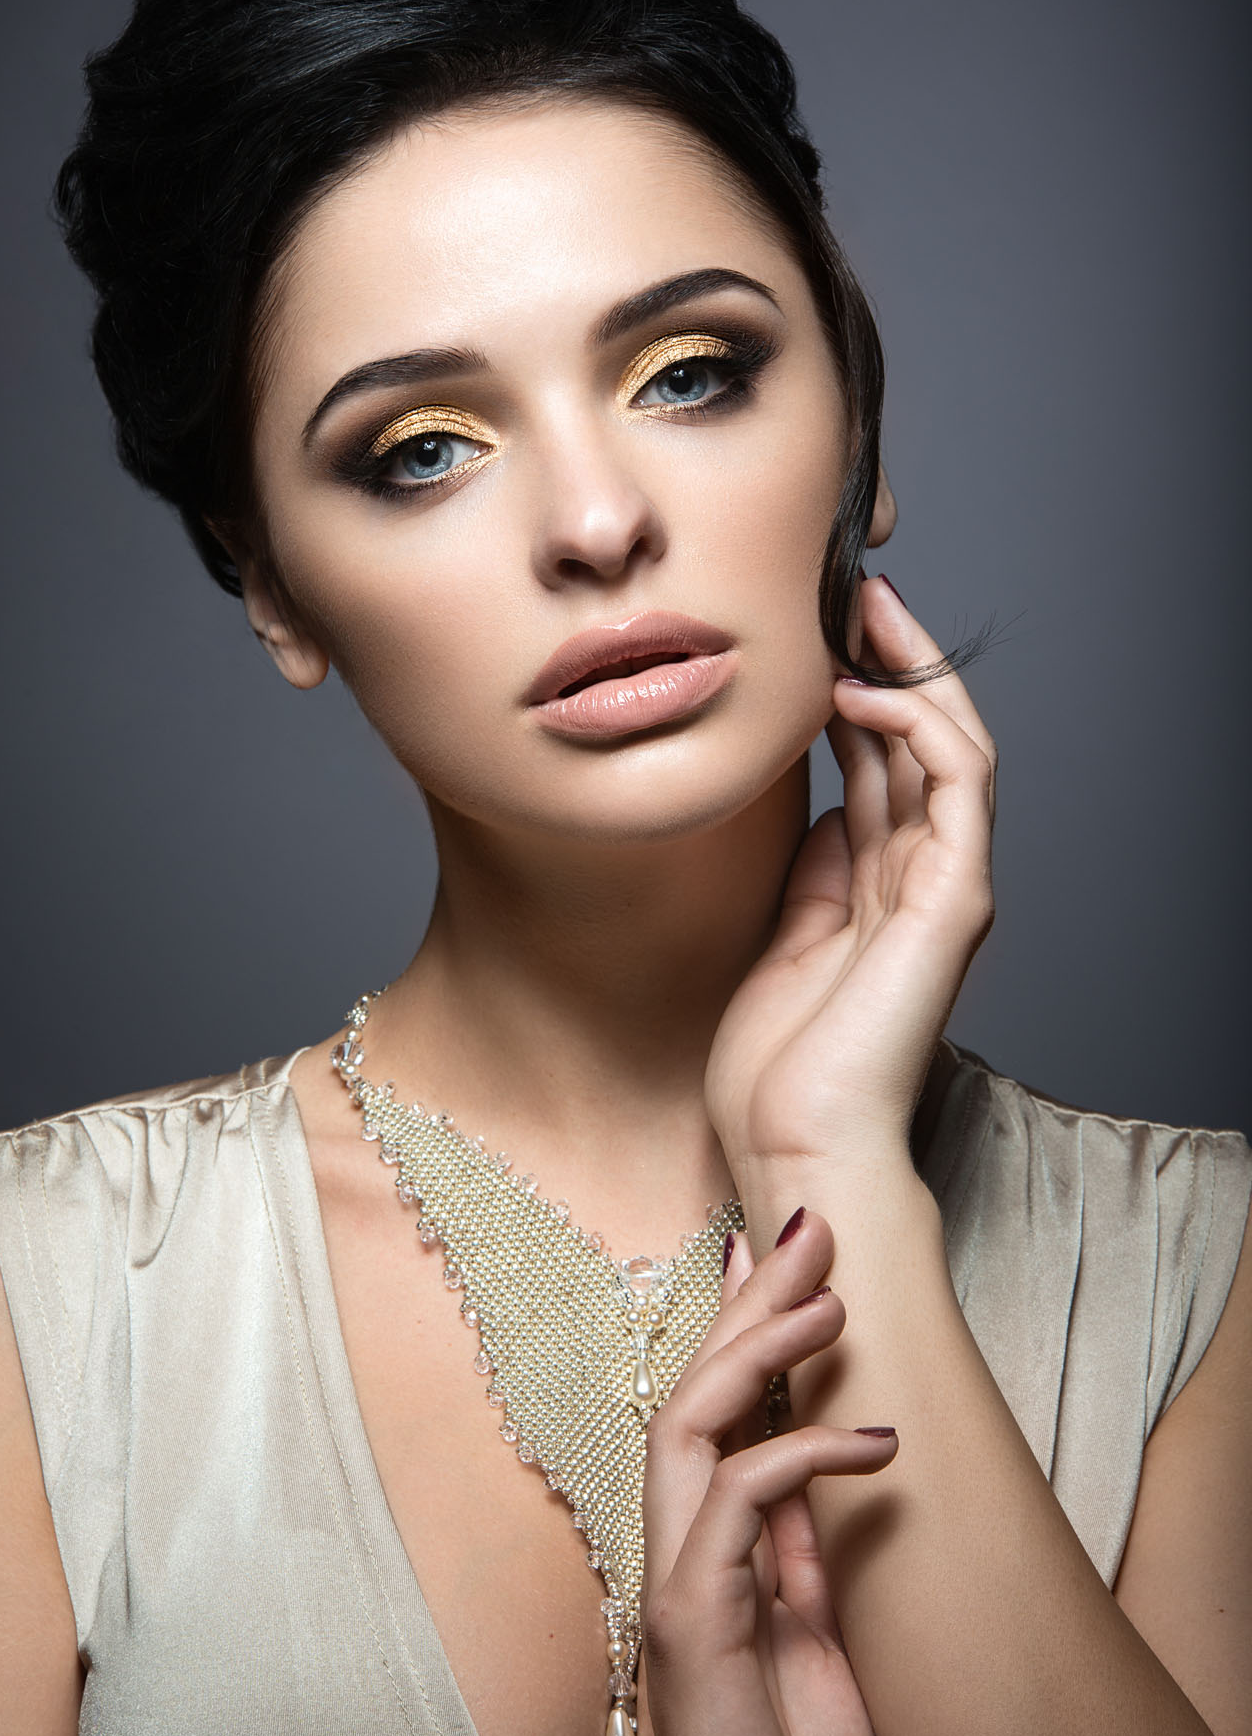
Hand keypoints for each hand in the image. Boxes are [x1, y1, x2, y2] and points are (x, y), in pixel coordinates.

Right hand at [635, 1213, 896, 1735]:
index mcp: (711, 1549)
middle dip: (749, 1305)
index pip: (714, 1409)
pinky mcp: (690, 1623)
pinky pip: (733, 1506)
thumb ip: (803, 1546)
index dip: (737, 1322)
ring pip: (686, 1427)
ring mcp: (676, 1585)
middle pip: (693, 1394)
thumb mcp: (819, 1632)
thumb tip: (819, 1446)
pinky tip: (874, 1442)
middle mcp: (680, 1552)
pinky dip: (799, 1457)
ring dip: (756, 1354)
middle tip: (807, 1228)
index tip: (766, 1248)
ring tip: (831, 1303)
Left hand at [704, 574, 997, 1187]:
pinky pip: (957, 785)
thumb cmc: (777, 1066)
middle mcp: (924, 878)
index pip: (882, 762)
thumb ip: (813, 869)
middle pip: (919, 740)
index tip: (811, 632)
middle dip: (886, 658)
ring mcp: (947, 887)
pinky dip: (920, 727)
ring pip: (951, 745)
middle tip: (844, 590)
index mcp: (882, 886)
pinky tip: (864, 692)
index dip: (854, 689)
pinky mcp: (956, 900)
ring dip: (911, 670)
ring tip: (863, 610)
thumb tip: (818, 806)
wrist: (794, 1144)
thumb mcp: (781, 935)